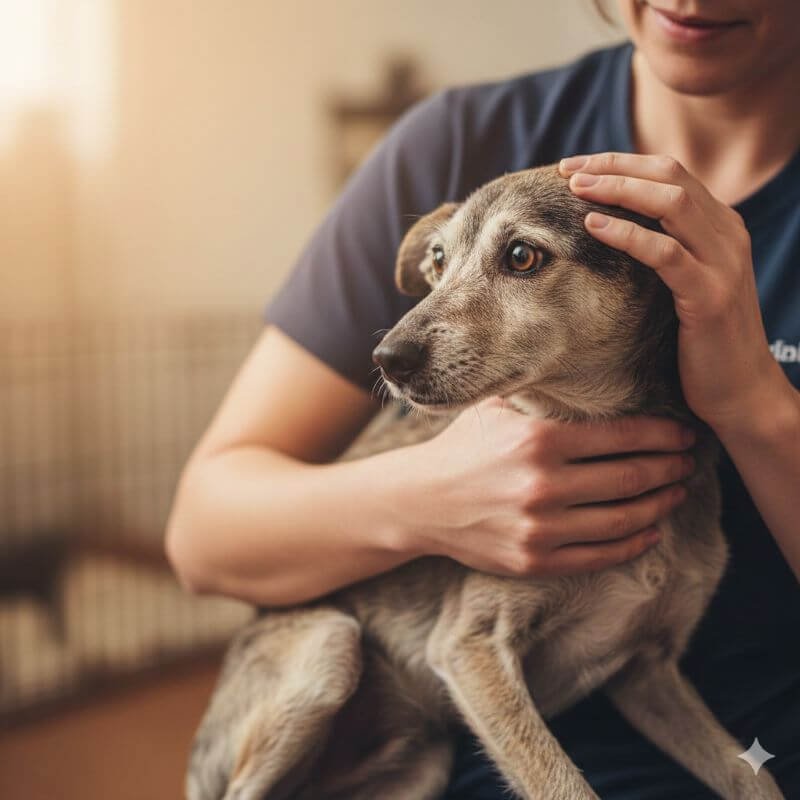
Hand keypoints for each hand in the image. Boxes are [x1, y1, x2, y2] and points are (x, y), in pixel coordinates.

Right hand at [396, 397, 693, 577]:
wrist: (419, 501)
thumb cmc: (461, 448)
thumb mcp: (495, 409)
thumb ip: (538, 393)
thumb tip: (585, 372)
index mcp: (537, 440)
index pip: (620, 435)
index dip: (662, 434)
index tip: (684, 432)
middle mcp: (542, 485)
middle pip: (631, 477)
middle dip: (671, 468)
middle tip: (689, 462)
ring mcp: (539, 528)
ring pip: (622, 520)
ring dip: (660, 506)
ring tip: (676, 494)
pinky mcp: (534, 561)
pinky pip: (598, 556)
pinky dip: (632, 544)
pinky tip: (649, 531)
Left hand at [559, 152, 786, 436]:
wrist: (741, 390)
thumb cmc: (700, 339)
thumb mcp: (683, 282)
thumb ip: (662, 249)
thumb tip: (607, 227)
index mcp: (719, 226)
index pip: (669, 172)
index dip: (621, 162)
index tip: (576, 165)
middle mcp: (726, 234)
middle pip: (669, 175)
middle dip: (613, 166)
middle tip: (567, 168)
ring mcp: (722, 262)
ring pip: (671, 203)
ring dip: (618, 190)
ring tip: (576, 189)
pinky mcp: (709, 295)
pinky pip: (665, 253)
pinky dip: (627, 235)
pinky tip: (592, 227)